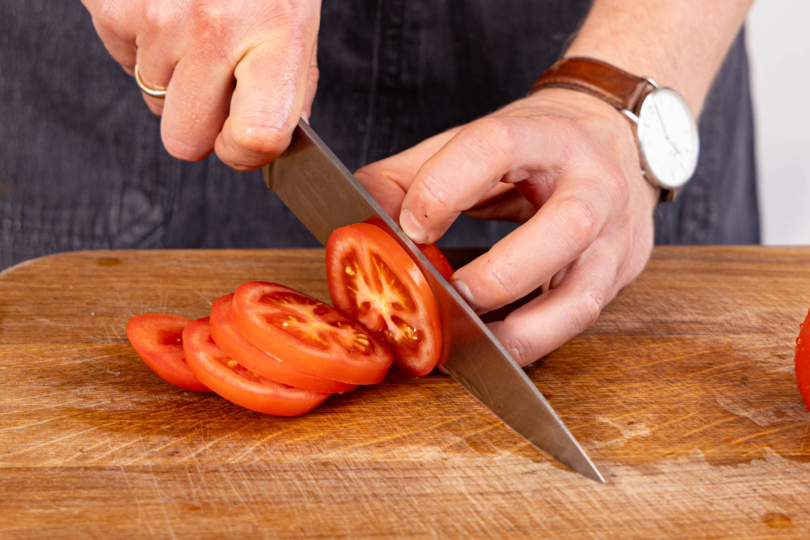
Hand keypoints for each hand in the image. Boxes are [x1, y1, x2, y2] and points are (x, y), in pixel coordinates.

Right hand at [82, 0, 320, 169]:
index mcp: (275, 36)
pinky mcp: (113, 5)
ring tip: (196, 26)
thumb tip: (268, 143)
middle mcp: (215, 29)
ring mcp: (159, 17)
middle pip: (184, 141)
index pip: (254, 137)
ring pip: (153, 100)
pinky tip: (168, 10)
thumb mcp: (298, 22)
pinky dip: (143, 44)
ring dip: (173, 75)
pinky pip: (123, 60)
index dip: (244, 152)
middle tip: (216, 81)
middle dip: (199, 123)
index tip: (245, 138)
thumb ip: (290, 88)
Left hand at [355, 89, 657, 365]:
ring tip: (470, 344)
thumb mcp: (474, 141)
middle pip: (566, 227)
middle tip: (450, 295)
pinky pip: (579, 319)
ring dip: (522, 329)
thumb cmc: (534, 147)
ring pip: (582, 295)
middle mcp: (594, 184)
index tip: (412, 225)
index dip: (447, 185)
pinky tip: (497, 350)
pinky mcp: (620, 273)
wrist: (617, 140)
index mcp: (548, 135)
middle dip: (500, 273)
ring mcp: (616, 236)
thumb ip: (410, 175)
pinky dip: (535, 341)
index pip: (499, 146)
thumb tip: (356, 225)